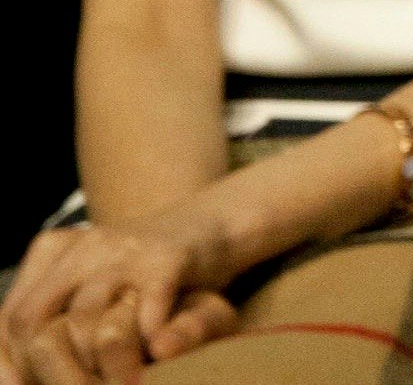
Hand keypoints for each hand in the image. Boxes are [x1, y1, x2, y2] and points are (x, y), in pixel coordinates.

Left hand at [1, 213, 229, 384]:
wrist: (210, 225)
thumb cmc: (140, 270)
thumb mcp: (89, 282)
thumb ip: (52, 311)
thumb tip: (13, 369)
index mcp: (54, 250)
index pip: (8, 317)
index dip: (5, 362)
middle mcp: (81, 247)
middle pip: (31, 318)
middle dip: (42, 367)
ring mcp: (124, 250)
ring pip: (83, 320)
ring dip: (93, 364)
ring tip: (113, 382)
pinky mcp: (168, 258)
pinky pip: (145, 310)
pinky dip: (143, 342)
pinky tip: (152, 356)